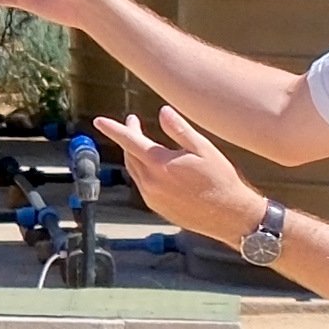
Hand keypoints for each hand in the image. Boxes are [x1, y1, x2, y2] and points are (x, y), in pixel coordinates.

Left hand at [94, 103, 267, 244]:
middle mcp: (151, 183)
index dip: (113, 129)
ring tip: (143, 142)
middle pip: (130, 155)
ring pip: (135, 170)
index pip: (129, 141)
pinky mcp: (157, 208)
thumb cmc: (221, 180)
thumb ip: (180, 130)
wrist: (230, 216)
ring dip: (134, 154)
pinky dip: (143, 171)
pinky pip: (143, 184)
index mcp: (160, 165)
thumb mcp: (204, 149)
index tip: (99, 120)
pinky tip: (156, 166)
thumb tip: (163, 112)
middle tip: (134, 123)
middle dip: (129, 137)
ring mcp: (152, 197)